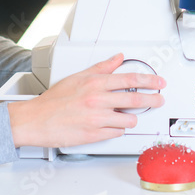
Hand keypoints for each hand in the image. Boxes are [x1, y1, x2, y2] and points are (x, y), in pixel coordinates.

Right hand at [8, 53, 165, 147]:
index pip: (130, 80)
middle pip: (135, 99)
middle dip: (152, 100)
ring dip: (131, 118)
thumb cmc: (54, 100)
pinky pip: (116, 133)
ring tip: (125, 116)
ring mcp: (96, 119)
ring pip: (128, 120)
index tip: (159, 82)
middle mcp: (97, 100)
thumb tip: (118, 58)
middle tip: (159, 100)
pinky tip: (111, 125)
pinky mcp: (94, 135)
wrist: (35, 120)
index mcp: (95, 83)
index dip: (149, 81)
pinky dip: (117, 129)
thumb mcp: (78, 77)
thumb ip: (101, 68)